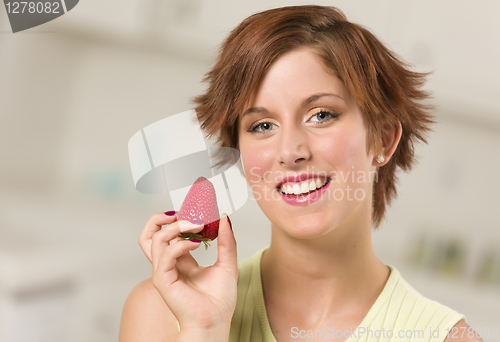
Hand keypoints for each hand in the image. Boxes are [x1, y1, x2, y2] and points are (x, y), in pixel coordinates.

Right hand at [138, 212, 237, 332]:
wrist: (215, 323)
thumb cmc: (219, 301)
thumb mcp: (228, 264)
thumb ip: (226, 241)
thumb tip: (225, 218)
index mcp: (181, 260)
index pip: (170, 233)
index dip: (179, 219)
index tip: (198, 211)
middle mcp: (169, 264)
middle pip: (151, 233)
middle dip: (164, 218)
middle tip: (189, 213)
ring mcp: (163, 271)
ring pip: (156, 239)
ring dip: (176, 227)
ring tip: (197, 225)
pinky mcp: (163, 280)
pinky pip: (165, 254)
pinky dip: (181, 244)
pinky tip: (198, 244)